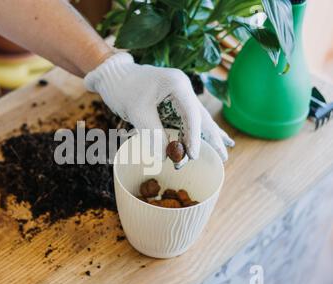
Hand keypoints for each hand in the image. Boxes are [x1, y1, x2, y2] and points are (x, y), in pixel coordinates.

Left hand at [84, 52, 233, 161]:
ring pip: (196, 120)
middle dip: (212, 138)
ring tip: (224, 153)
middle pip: (201, 117)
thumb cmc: (122, 89)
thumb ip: (153, 133)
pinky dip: (193, 134)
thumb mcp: (137, 112)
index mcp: (177, 84)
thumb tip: (166, 157)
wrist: (111, 76)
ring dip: (204, 138)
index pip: (191, 114)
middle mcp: (182, 89)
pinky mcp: (171, 103)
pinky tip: (209, 141)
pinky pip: (185, 121)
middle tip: (224, 157)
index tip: (193, 156)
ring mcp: (178, 96)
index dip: (194, 137)